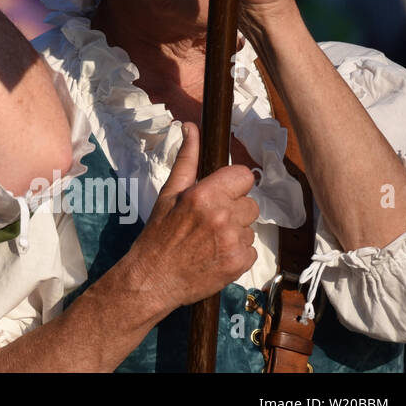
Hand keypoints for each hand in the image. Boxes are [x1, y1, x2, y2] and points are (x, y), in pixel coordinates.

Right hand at [125, 123, 259, 309]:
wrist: (154, 278)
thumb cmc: (158, 234)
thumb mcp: (168, 193)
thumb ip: (186, 159)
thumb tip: (191, 127)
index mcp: (205, 195)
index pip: (244, 175)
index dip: (233, 184)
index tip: (221, 193)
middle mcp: (222, 217)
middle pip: (250, 203)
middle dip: (234, 209)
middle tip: (209, 220)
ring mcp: (233, 242)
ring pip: (251, 226)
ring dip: (236, 231)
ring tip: (210, 239)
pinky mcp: (240, 263)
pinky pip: (251, 249)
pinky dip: (237, 251)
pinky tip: (215, 254)